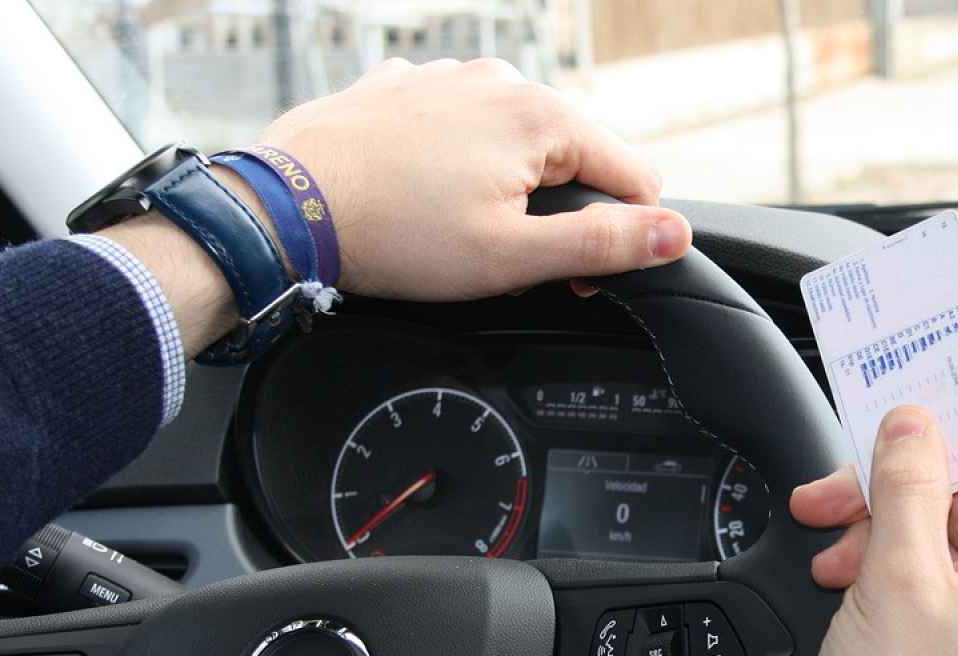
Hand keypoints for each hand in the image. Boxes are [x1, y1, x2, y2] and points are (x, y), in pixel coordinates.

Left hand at [259, 57, 690, 299]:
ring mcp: (448, 77)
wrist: (282, 210)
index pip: (633, 176)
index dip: (617, 236)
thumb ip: (604, 244)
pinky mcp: (403, 88)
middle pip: (573, 154)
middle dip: (557, 208)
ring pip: (514, 138)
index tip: (570, 274)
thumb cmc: (394, 235)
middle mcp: (500, 81)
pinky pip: (457, 124)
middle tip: (506, 256)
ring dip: (506, 183)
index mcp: (542, 117)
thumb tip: (675, 233)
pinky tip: (421, 193)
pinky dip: (454, 158)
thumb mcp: (513, 257)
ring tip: (454, 226)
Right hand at [790, 405, 957, 655]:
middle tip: (845, 475)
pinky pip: (929, 576)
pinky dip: (883, 563)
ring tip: (828, 535)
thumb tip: (913, 420)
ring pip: (942, 531)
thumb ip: (909, 483)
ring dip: (882, 521)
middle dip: (904, 476)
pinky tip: (838, 573)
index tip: (929, 385)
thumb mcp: (899, 578)